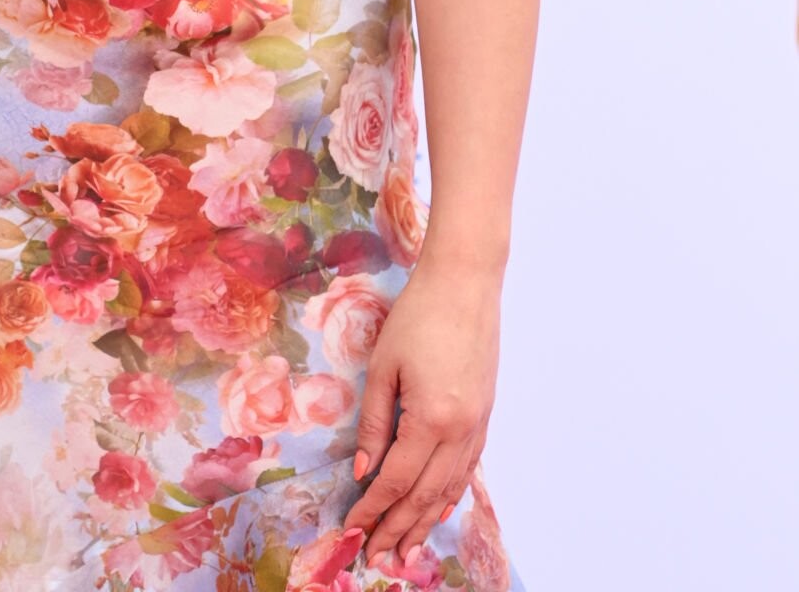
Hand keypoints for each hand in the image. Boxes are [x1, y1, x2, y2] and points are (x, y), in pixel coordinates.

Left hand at [340, 257, 501, 570]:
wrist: (465, 283)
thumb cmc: (418, 315)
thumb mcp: (384, 366)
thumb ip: (374, 422)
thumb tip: (363, 469)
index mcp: (432, 419)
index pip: (398, 480)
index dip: (375, 509)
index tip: (355, 530)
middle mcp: (460, 431)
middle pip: (426, 495)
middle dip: (400, 528)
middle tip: (378, 558)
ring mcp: (478, 425)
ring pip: (450, 488)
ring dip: (427, 521)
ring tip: (407, 550)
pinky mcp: (485, 414)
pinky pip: (467, 468)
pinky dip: (451, 494)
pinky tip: (439, 509)